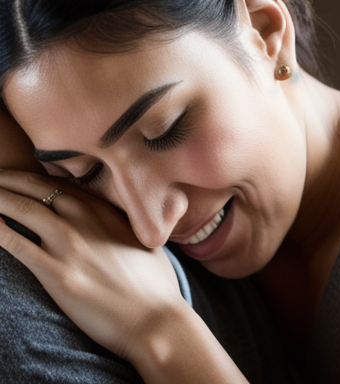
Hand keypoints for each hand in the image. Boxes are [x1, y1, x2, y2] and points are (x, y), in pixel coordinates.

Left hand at [0, 170, 183, 359]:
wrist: (156, 318)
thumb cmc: (155, 284)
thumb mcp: (145, 241)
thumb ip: (123, 225)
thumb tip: (116, 221)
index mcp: (105, 211)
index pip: (61, 183)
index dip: (35, 177)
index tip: (19, 177)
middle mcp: (85, 219)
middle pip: (36, 188)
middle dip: (8, 179)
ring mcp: (69, 244)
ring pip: (22, 209)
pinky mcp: (56, 273)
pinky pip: (15, 244)